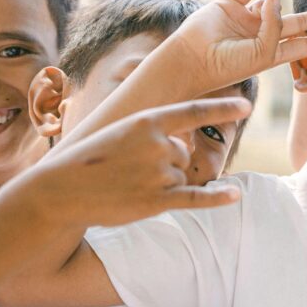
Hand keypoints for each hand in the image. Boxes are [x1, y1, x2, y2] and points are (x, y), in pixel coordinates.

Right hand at [26, 98, 253, 228]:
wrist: (60, 191)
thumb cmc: (90, 161)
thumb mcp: (121, 133)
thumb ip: (154, 135)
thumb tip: (184, 146)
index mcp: (147, 121)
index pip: (194, 112)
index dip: (222, 108)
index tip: (247, 106)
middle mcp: (158, 144)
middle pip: (183, 153)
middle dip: (163, 164)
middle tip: (128, 171)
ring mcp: (159, 173)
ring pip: (181, 176)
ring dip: (162, 184)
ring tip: (128, 186)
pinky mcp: (158, 200)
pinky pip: (197, 197)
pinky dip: (218, 198)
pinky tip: (236, 196)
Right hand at [173, 0, 306, 92]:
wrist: (195, 59)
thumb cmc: (230, 64)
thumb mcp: (263, 53)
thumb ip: (275, 26)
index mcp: (269, 53)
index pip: (299, 46)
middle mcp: (259, 35)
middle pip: (293, 24)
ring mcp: (245, 18)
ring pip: (271, 3)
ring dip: (285, 1)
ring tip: (292, 0)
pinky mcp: (230, 3)